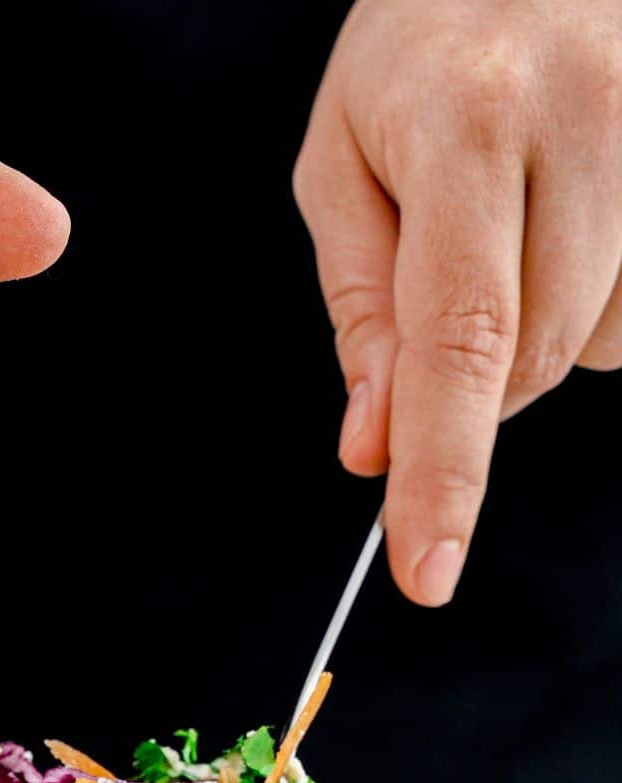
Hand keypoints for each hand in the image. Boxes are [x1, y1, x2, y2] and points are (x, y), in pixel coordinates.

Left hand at [293, 0, 621, 603]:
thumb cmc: (427, 42)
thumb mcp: (346, 157)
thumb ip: (362, 309)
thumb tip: (372, 451)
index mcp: (468, 120)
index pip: (459, 338)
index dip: (445, 470)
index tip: (426, 571)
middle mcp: (588, 116)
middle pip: (537, 358)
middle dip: (480, 377)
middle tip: (455, 279)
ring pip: (606, 342)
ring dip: (554, 325)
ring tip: (528, 216)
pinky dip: (606, 297)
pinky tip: (582, 218)